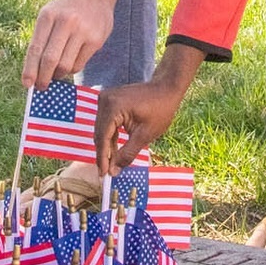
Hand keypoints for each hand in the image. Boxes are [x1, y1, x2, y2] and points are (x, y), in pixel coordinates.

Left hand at [22, 0, 113, 89]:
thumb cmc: (65, 11)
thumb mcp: (49, 16)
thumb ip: (41, 41)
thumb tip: (34, 73)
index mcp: (48, 16)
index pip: (35, 48)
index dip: (30, 69)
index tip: (27, 84)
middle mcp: (65, 22)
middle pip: (50, 60)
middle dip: (43, 78)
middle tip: (41, 87)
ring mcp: (82, 31)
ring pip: (65, 65)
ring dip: (58, 74)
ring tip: (56, 73)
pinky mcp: (96, 40)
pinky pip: (79, 65)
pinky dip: (71, 69)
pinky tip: (70, 64)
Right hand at [93, 45, 202, 173]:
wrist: (166, 88)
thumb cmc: (160, 109)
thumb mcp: (145, 135)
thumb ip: (127, 154)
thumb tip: (113, 172)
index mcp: (113, 107)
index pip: (103, 138)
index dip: (102, 159)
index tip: (102, 176)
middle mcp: (104, 100)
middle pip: (99, 134)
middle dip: (103, 154)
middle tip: (106, 174)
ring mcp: (105, 98)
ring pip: (101, 130)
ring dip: (106, 147)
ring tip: (110, 165)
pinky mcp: (109, 100)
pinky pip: (106, 123)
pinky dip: (110, 136)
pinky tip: (114, 151)